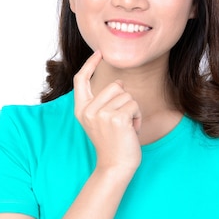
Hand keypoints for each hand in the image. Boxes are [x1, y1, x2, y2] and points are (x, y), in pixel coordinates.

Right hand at [73, 51, 141, 173]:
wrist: (115, 166)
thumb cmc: (112, 142)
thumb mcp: (100, 120)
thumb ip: (102, 101)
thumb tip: (119, 82)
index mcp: (81, 110)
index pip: (81, 80)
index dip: (89, 64)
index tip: (99, 52)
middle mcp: (88, 110)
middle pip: (114, 85)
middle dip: (124, 99)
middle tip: (121, 120)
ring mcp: (101, 114)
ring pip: (126, 95)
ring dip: (132, 110)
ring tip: (125, 127)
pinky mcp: (116, 118)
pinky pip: (134, 105)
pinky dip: (137, 117)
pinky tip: (131, 130)